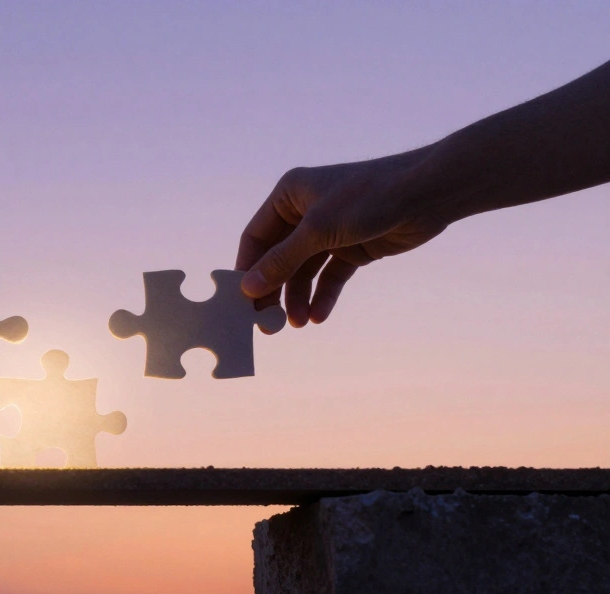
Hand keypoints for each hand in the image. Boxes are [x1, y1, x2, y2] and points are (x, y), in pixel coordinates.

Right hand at [235, 152, 447, 326]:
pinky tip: (319, 316)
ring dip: (299, 298)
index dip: (248, 269)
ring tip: (297, 324)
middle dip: (274, 290)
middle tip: (267, 323)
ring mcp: (330, 231)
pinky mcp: (353, 248)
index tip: (241, 302)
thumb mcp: (318, 230)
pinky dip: (324, 295)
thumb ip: (282, 261)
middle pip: (278, 258)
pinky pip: (330, 276)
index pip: (256, 238)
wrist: (427, 193)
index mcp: (289, 196)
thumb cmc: (368, 198)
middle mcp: (305, 212)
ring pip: (304, 271)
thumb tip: (248, 289)